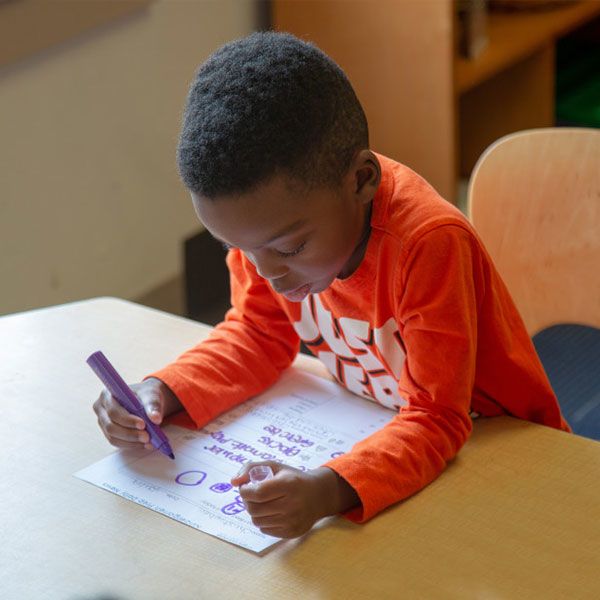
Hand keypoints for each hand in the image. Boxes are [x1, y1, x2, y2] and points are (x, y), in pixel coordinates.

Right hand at [93, 377, 180, 449]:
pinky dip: (131, 444)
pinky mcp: (109, 432)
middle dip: (129, 433)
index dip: (127, 420)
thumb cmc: (147, 394)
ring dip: (131, 441)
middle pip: (111, 426)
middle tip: (147, 437)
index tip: (143, 424)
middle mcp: (101, 409)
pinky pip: (117, 442)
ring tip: (148, 441)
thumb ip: (153, 405)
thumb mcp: (152, 395)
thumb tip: (156, 419)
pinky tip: (144, 444)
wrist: (147, 400)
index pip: (113, 411)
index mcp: (107, 394)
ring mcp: (103, 422)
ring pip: (113, 437)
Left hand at [231, 461, 358, 538]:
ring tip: (261, 503)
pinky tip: (270, 511)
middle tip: (251, 495)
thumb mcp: (274, 466)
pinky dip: (263, 520)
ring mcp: (293, 521)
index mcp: (288, 484)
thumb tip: (233, 482)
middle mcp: (292, 504)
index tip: (245, 487)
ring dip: (254, 511)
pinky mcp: (292, 533)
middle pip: (254, 509)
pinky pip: (265, 529)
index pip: (257, 493)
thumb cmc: (292, 478)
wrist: (319, 495)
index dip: (245, 491)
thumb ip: (251, 468)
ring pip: (257, 521)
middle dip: (247, 501)